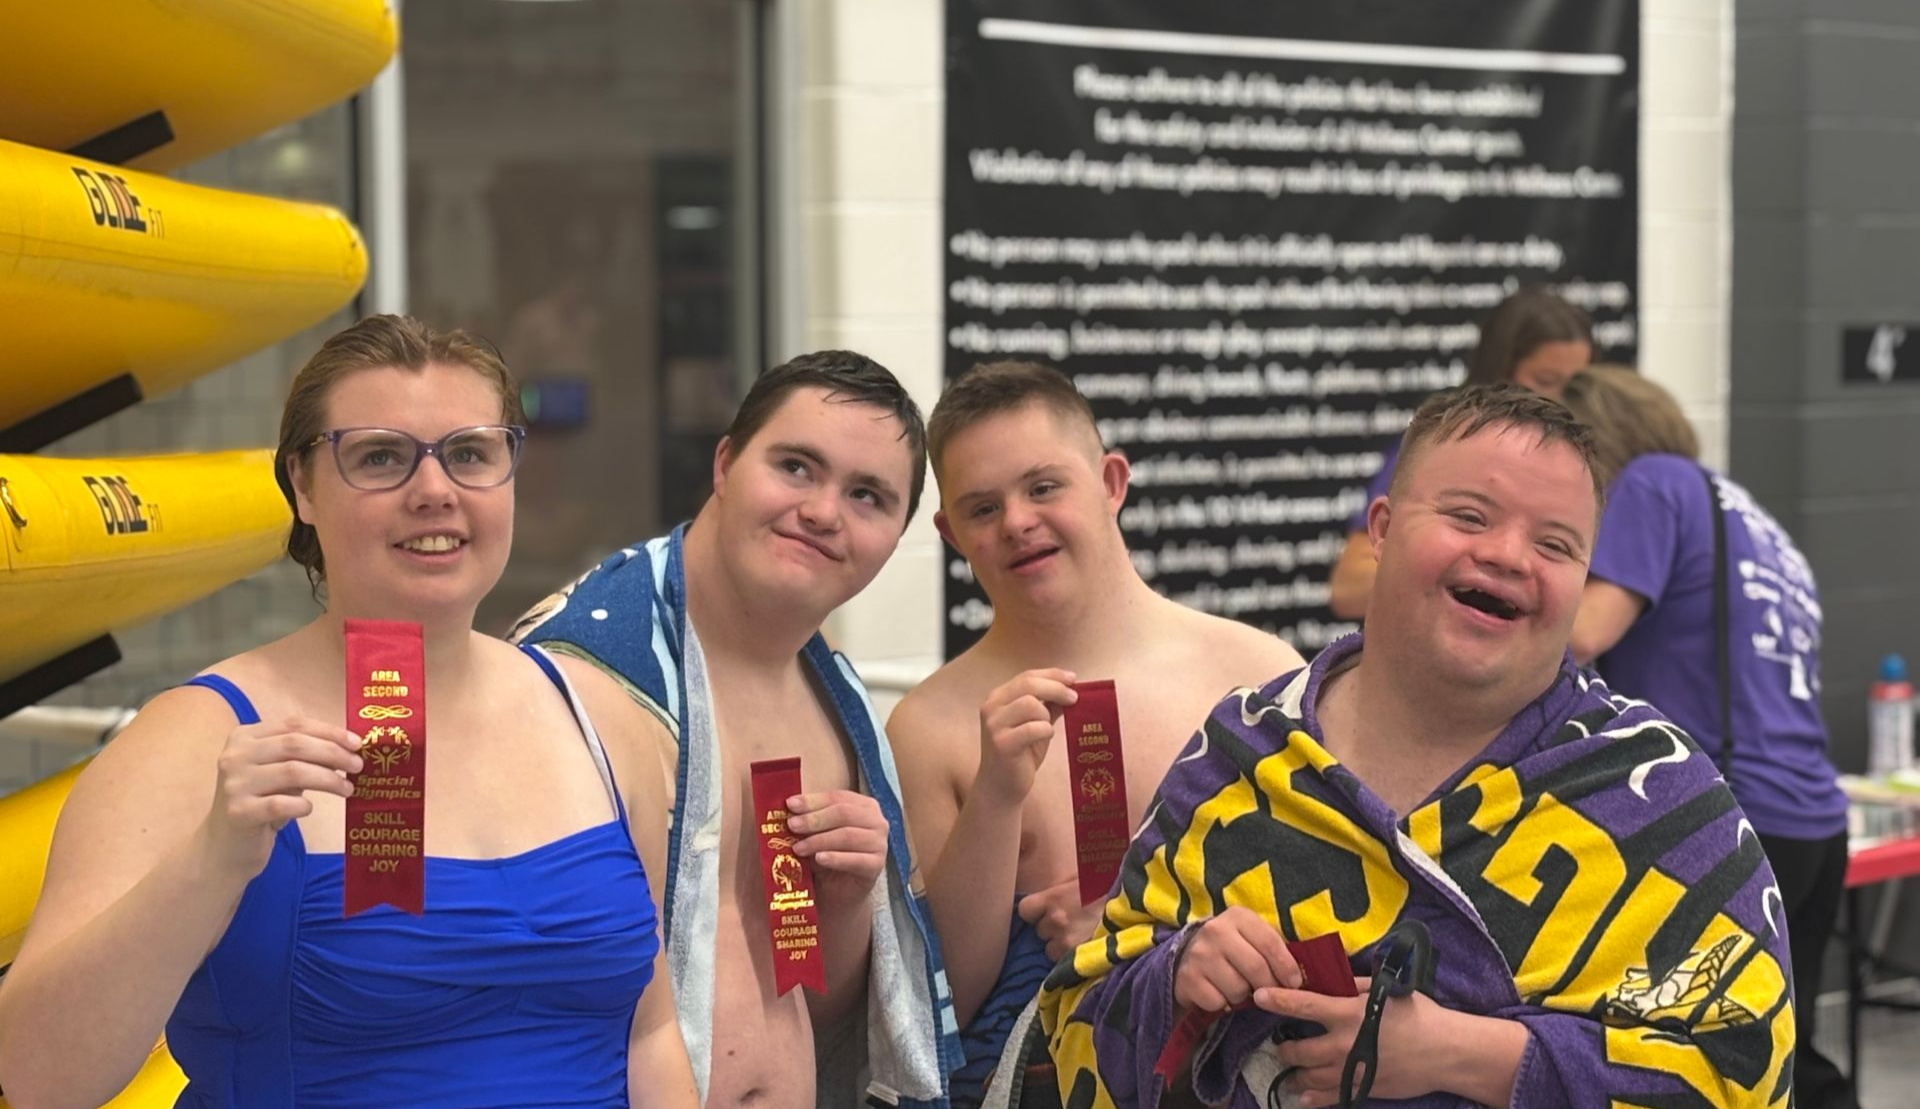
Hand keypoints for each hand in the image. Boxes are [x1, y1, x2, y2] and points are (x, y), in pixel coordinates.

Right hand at [202, 716, 362, 877]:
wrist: (225, 846)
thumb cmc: (259, 803)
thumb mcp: (277, 773)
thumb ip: (303, 757)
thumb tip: (349, 749)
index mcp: (244, 737)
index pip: (293, 724)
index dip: (329, 731)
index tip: (357, 743)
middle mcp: (235, 756)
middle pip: (294, 744)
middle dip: (333, 753)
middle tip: (358, 766)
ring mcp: (234, 784)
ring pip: (292, 771)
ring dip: (328, 780)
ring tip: (347, 789)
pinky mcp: (239, 813)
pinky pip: (281, 804)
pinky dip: (303, 805)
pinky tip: (309, 809)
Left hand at [788, 789, 889, 902]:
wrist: (838, 892)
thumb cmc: (827, 857)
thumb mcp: (816, 834)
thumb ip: (808, 821)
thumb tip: (788, 810)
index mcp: (863, 806)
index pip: (837, 797)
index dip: (813, 800)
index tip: (790, 804)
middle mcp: (876, 821)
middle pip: (844, 813)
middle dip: (814, 819)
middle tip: (792, 825)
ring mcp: (880, 843)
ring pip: (847, 835)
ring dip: (819, 840)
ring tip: (798, 848)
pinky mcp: (876, 866)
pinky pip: (856, 860)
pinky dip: (836, 858)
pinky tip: (819, 859)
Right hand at [975, 669, 1076, 804]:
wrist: (1001, 786)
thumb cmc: (1020, 754)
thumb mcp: (1034, 724)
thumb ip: (1047, 706)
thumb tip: (1071, 689)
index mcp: (998, 698)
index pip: (1027, 676)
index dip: (1052, 674)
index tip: (1073, 678)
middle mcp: (991, 707)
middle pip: (1028, 684)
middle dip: (1056, 688)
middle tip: (1074, 698)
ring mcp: (994, 725)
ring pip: (1030, 704)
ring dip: (1047, 714)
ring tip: (1048, 727)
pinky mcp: (1002, 744)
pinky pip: (1033, 728)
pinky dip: (1046, 730)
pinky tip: (1045, 737)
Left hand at [1017, 876, 1103, 960]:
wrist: (1139, 904)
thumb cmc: (1111, 884)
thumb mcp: (1083, 875)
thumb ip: (1061, 886)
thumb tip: (1050, 892)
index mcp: (1053, 898)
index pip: (1024, 910)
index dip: (1034, 911)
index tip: (1044, 910)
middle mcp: (1056, 922)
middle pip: (1039, 931)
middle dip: (1051, 927)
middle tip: (1070, 921)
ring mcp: (1068, 942)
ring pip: (1051, 950)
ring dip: (1061, 945)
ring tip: (1080, 935)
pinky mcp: (1082, 959)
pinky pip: (1067, 962)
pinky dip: (1074, 957)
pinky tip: (1087, 946)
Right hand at [1172, 905, 1301, 1011]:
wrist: (1187, 956)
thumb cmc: (1232, 948)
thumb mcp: (1251, 938)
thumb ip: (1273, 948)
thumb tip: (1299, 977)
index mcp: (1237, 916)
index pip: (1270, 942)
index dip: (1287, 966)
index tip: (1294, 983)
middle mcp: (1216, 931)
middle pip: (1256, 968)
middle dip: (1269, 986)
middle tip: (1269, 992)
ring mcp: (1199, 954)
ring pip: (1238, 989)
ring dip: (1243, 996)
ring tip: (1237, 987)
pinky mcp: (1187, 977)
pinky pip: (1218, 1002)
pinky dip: (1222, 1004)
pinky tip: (1218, 992)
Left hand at [1255, 978, 1440, 1107]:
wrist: (1446, 1052)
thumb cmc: (1418, 1015)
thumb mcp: (1385, 991)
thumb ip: (1353, 986)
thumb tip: (1332, 980)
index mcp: (1347, 1013)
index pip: (1302, 1006)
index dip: (1277, 1000)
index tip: (1258, 996)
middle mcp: (1342, 1044)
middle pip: (1297, 1050)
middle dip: (1283, 1048)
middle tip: (1281, 1044)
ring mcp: (1350, 1071)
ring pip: (1307, 1077)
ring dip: (1294, 1072)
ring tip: (1291, 1068)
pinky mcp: (1360, 1089)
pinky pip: (1326, 1098)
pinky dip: (1310, 1097)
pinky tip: (1303, 1095)